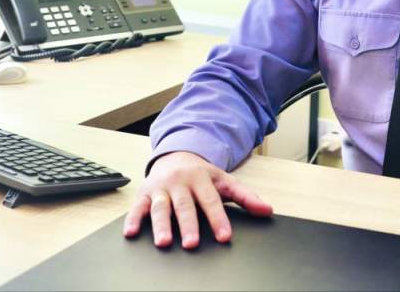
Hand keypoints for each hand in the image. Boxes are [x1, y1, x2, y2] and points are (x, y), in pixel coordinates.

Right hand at [122, 151, 273, 248]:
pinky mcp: (145, 193)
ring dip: (161, 225)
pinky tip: (131, 233)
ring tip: (164, 242)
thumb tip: (267, 210)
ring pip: (160, 207)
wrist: (177, 155)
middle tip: (192, 243)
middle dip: (188, 225)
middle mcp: (180, 183)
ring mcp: (161, 188)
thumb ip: (246, 196)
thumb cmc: (203, 175)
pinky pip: (137, 207)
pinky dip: (133, 219)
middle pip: (185, 205)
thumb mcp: (225, 182)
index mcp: (201, 179)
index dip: (219, 219)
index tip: (224, 237)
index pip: (211, 201)